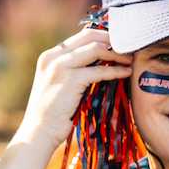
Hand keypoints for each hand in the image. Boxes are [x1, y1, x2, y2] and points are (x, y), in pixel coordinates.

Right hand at [14, 26, 131, 150]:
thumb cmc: (51, 113)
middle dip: (113, 40)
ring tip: (130, 60)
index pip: (82, 36)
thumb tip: (98, 61)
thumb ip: (72, 69)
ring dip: (117, 53)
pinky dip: (116, 70)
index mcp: (50, 56)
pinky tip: (126, 73)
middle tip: (128, 48)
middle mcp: (53, 57)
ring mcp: (60, 67)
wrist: (38, 132)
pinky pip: (100, 70)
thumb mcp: (57, 84)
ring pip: (96, 49)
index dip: (104, 36)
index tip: (119, 44)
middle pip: (90, 35)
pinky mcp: (71, 80)